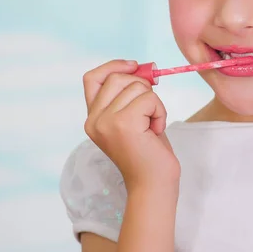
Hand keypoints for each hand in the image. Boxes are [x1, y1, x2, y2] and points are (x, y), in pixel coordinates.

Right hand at [82, 60, 180, 191]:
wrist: (153, 185)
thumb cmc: (148, 153)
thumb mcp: (134, 118)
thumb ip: (129, 95)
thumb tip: (141, 68)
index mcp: (93, 118)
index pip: (92, 78)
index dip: (113, 66)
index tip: (134, 66)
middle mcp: (94, 119)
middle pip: (118, 78)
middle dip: (143, 88)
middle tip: (150, 112)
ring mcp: (106, 122)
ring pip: (137, 87)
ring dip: (154, 103)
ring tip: (152, 126)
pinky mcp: (122, 124)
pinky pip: (149, 99)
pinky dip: (160, 111)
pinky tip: (156, 131)